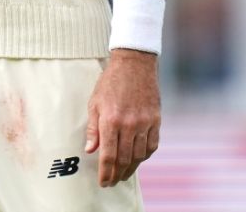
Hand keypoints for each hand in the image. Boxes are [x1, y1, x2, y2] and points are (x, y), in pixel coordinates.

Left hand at [84, 49, 160, 186]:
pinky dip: (145, 156)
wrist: (134, 63)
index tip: (103, 182)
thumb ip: (93, 128)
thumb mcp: (95, 102)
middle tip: (112, 182)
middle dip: (117, 175)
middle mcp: (128, 124)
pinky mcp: (156, 120)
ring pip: (139, 155)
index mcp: (110, 120)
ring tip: (124, 174)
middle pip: (124, 159)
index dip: (105, 173)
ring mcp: (144, 123)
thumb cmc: (110, 82)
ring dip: (131, 168)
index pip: (108, 156)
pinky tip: (139, 159)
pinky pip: (152, 145)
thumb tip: (90, 150)